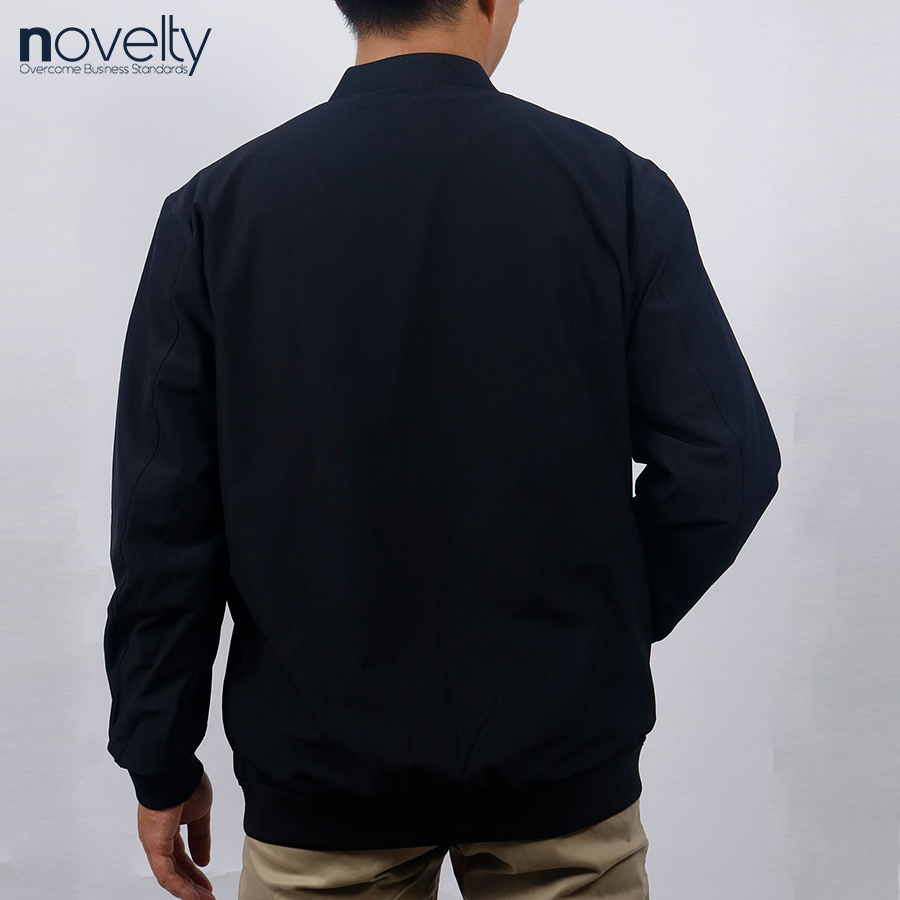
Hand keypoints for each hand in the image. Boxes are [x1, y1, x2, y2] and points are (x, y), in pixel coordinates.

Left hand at [137, 769, 215, 899]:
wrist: (175, 770)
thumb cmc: (185, 783)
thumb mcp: (200, 815)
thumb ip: (200, 838)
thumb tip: (203, 860)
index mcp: (166, 829)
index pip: (181, 858)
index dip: (194, 873)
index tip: (207, 884)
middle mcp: (157, 839)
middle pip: (175, 870)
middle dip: (191, 886)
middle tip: (206, 898)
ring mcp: (154, 843)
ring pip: (169, 876)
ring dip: (186, 891)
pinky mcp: (155, 845)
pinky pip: (166, 873)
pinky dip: (179, 886)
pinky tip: (191, 896)